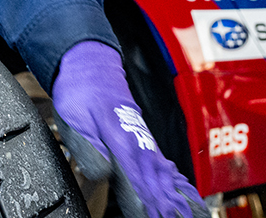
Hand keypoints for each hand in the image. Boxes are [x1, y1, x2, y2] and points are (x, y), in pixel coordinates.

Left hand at [50, 41, 202, 217]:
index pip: (137, 181)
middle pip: (156, 182)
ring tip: (192, 214)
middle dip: (167, 206)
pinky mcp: (142, 140)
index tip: (155, 216)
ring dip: (176, 197)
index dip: (147, 203)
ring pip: (164, 175)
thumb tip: (104, 174)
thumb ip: (89, 150)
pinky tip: (186, 193)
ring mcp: (143, 141)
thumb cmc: (79, 91)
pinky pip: (164, 166)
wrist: (88, 63)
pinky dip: (177, 181)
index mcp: (120, 140)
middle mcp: (137, 142)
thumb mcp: (73, 119)